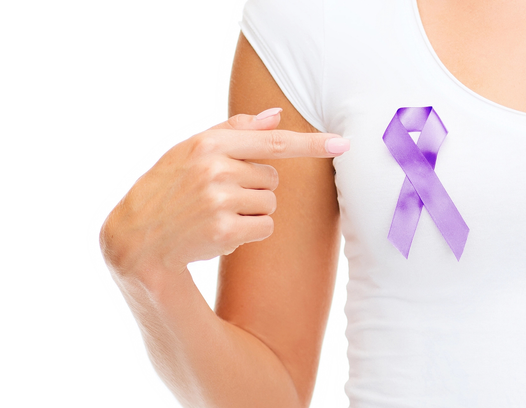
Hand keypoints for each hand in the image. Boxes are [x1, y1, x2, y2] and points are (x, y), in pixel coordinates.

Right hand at [100, 108, 348, 276]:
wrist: (137, 235)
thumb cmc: (170, 186)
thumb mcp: (192, 149)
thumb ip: (235, 131)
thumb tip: (277, 116)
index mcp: (210, 144)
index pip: (272, 141)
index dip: (312, 144)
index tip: (343, 144)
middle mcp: (215, 169)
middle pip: (273, 178)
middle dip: (253, 188)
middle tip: (217, 195)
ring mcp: (219, 201)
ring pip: (270, 204)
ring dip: (251, 212)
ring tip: (215, 213)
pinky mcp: (224, 231)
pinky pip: (264, 228)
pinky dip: (249, 233)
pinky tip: (218, 231)